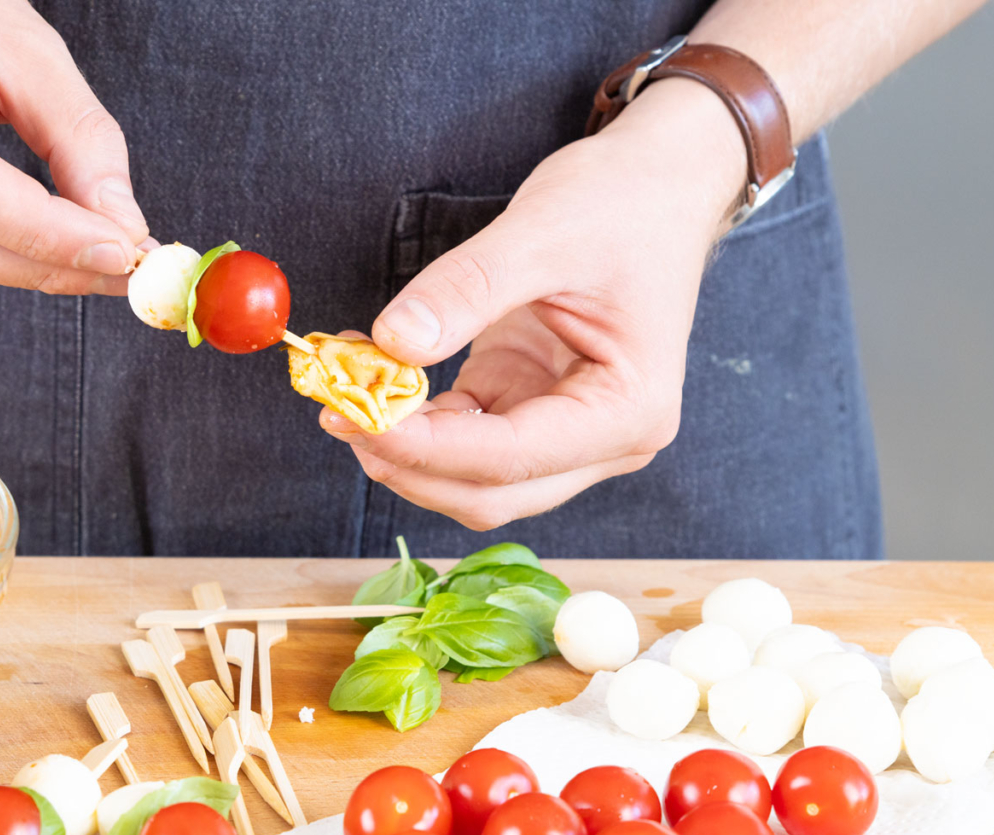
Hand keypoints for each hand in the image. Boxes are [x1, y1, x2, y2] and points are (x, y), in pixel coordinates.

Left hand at [321, 80, 747, 530]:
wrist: (658, 183)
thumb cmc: (623, 203)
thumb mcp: (542, 233)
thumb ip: (466, 290)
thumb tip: (393, 343)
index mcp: (629, 410)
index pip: (510, 458)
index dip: (424, 448)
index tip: (353, 414)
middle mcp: (606, 440)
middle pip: (490, 492)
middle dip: (408, 462)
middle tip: (335, 412)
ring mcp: (569, 433)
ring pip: (472, 479)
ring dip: (405, 449)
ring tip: (344, 392)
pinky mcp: (531, 410)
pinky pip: (464, 439)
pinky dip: (416, 421)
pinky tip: (374, 380)